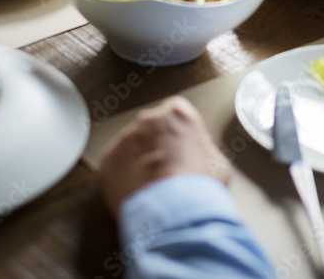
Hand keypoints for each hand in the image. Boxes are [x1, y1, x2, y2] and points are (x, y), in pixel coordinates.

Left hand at [98, 96, 229, 216]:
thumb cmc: (199, 184)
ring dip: (139, 161)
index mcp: (177, 113)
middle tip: (166, 170)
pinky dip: (123, 177)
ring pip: (131, 147)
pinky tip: (137, 193)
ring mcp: (125, 138)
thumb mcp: (216, 162)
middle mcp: (147, 119)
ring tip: (152, 186)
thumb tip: (195, 151)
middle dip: (157, 145)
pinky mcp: (108, 159)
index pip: (176, 112)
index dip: (179, 133)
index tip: (181, 149)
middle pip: (151, 129)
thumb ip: (202, 147)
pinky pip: (116, 165)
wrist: (173, 210)